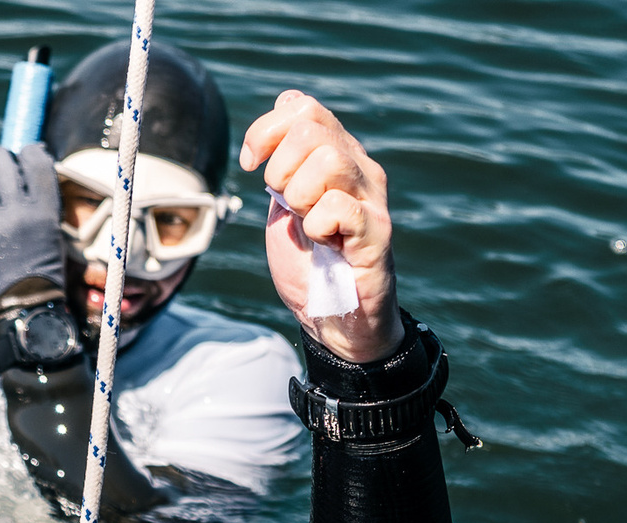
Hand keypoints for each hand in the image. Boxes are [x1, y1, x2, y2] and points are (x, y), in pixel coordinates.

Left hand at [0, 143, 67, 309]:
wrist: (22, 310)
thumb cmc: (41, 269)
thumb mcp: (53, 230)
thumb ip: (40, 198)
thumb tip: (26, 158)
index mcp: (45, 210)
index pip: (35, 160)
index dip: (29, 152)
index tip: (24, 155)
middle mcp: (18, 213)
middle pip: (3, 163)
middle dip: (0, 161)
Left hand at [241, 92, 398, 362]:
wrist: (334, 314)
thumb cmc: (309, 260)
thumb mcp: (283, 206)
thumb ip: (281, 167)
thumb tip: (273, 122)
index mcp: (335, 154)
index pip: (301, 106)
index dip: (264, 131)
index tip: (250, 165)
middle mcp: (359, 166)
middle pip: (309, 129)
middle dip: (279, 169)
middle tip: (286, 204)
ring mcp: (372, 197)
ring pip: (327, 161)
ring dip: (299, 198)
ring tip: (306, 223)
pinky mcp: (376, 232)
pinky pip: (338, 207)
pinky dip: (317, 227)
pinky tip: (323, 242)